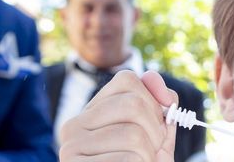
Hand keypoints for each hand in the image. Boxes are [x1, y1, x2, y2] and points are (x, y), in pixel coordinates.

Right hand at [59, 70, 177, 161]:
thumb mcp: (156, 134)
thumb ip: (159, 105)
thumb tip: (156, 81)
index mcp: (92, 111)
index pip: (126, 79)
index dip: (153, 98)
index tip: (163, 119)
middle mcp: (74, 125)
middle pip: (133, 104)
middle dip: (157, 130)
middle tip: (153, 150)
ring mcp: (70, 149)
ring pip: (133, 134)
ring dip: (150, 154)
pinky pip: (128, 159)